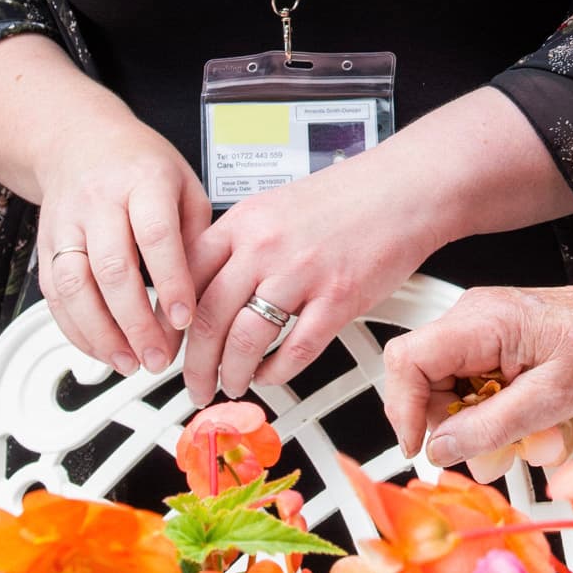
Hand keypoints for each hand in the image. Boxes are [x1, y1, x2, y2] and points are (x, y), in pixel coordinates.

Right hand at [10, 101, 209, 375]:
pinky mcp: (45, 245)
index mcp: (143, 180)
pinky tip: (100, 350)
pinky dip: (75, 329)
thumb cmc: (140, 165)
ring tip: (128, 362)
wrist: (80, 140)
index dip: (171, 282)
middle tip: (158, 357)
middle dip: (135, 322)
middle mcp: (99, 201)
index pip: (156, 236)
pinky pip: (53, 294)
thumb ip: (194, 236)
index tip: (185, 319)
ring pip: (73, 286)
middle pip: (112, 268)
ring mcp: (66, 223)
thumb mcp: (184, 184)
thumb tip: (202, 295)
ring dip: (100, 334)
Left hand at [183, 141, 444, 403]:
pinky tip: (271, 374)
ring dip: (232, 373)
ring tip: (231, 384)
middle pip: (208, 317)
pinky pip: (296, 349)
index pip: (186, 278)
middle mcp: (266, 246)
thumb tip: (206, 288)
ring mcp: (302, 273)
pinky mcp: (338, 298)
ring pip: (246, 339)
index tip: (168, 343)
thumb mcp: (275, 207)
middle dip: (195, 363)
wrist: (403, 188)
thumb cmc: (346, 199)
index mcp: (244, 222)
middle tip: (193, 382)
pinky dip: (277, 371)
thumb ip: (240, 244)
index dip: (170, 321)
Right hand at [381, 267, 572, 473]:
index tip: (421, 447)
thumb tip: (441, 448)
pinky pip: (471, 389)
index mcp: (482, 321)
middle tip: (489, 452)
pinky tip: (529, 422)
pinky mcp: (493, 346)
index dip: (404, 409)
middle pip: (423, 382)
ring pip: (446, 391)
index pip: (408, 360)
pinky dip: (494, 415)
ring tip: (525, 438)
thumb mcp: (555, 397)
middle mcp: (473, 319)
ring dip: (479, 426)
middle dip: (451, 427)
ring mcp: (481, 331)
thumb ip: (493, 424)